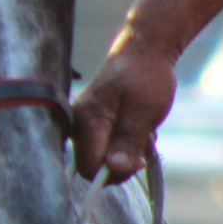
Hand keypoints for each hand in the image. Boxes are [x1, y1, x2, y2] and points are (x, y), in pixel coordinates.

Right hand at [70, 31, 177, 182]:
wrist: (144, 51)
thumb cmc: (145, 78)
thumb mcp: (143, 113)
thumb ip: (127, 142)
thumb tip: (115, 170)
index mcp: (86, 122)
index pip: (89, 168)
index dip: (114, 172)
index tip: (138, 161)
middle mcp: (77, 124)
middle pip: (91, 166)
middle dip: (119, 163)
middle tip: (142, 146)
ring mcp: (81, 122)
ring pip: (98, 157)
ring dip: (123, 153)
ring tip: (141, 131)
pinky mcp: (90, 121)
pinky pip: (102, 146)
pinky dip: (120, 144)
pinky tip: (134, 128)